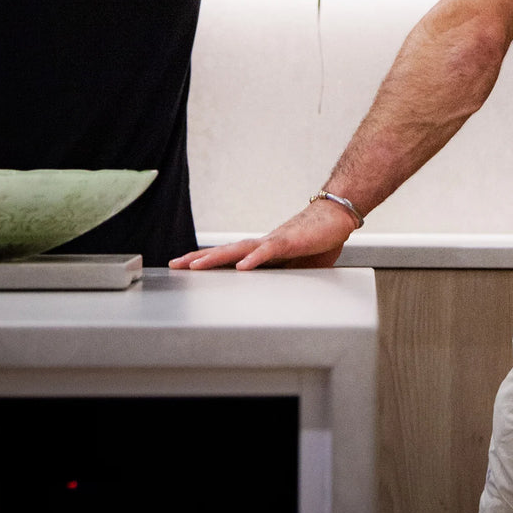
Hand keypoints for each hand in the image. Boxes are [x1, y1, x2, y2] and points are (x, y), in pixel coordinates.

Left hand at [169, 199, 353, 270]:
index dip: (207, 261)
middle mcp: (263, 244)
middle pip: (225, 251)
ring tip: (196, 266)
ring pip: (239, 249)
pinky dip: (254, 259)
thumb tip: (273, 295)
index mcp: (263, 251)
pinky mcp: (290, 241)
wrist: (337, 217)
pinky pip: (268, 251)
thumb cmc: (318, 239)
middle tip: (175, 265)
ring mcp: (274, 241)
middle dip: (198, 258)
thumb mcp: (299, 268)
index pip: (229, 256)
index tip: (185, 268)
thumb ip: (283, 279)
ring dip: (216, 257)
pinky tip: (241, 267)